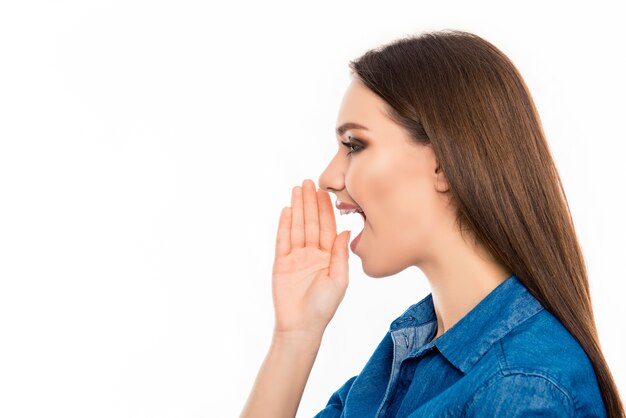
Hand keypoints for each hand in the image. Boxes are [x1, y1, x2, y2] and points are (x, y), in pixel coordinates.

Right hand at [271, 179, 350, 339]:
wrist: (301, 326)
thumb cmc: (324, 307)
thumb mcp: (339, 280)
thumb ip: (340, 254)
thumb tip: (346, 231)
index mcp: (328, 257)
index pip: (327, 227)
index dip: (326, 209)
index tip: (325, 191)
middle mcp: (312, 254)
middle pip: (310, 222)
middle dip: (310, 203)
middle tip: (308, 182)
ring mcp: (296, 257)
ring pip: (296, 227)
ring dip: (297, 208)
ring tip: (296, 189)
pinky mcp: (281, 263)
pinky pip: (283, 240)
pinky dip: (284, 225)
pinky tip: (286, 210)